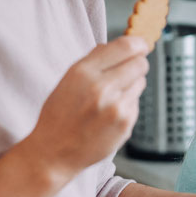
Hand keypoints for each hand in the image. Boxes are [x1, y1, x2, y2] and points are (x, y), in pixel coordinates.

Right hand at [18, 35, 148, 185]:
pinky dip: (127, 105)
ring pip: (140, 82)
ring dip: (131, 85)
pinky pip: (136, 103)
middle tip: (127, 71)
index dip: (138, 43)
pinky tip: (109, 115)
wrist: (54, 153)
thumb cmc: (60, 115)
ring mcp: (115, 107)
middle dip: (136, 64)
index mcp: (83, 72)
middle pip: (140, 63)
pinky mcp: (125, 123)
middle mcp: (101, 88)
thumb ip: (95, 59)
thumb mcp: (69, 79)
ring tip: (110, 98)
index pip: (125, 46)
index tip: (141, 45)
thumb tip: (124, 44)